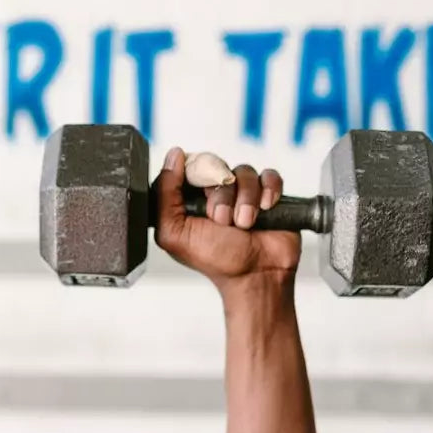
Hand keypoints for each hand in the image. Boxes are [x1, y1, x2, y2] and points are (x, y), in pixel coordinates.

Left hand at [152, 147, 300, 293]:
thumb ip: (164, 195)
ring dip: (245, 199)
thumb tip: (173, 155)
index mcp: (189, 199)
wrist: (256, 276)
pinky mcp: (268, 194)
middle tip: (222, 220)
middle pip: (217, 166)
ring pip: (244, 171)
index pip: (189, 166)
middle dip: (222, 195)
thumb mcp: (175, 232)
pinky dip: (268, 190)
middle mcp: (215, 193)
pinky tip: (266, 208)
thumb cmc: (216, 260)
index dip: (197, 176)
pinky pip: (268, 175)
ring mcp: (243, 193)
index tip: (203, 197)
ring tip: (245, 224)